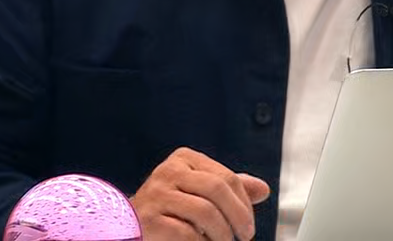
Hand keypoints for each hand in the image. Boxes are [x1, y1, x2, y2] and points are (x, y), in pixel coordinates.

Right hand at [131, 148, 270, 240]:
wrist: (129, 225)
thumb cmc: (169, 209)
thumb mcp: (200, 192)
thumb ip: (228, 189)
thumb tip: (262, 189)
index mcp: (184, 159)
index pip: (227, 177)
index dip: (244, 203)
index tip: (248, 224)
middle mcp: (168, 171)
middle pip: (217, 190)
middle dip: (239, 216)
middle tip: (245, 235)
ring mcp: (156, 194)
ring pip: (205, 212)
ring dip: (222, 234)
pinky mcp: (148, 219)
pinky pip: (186, 232)